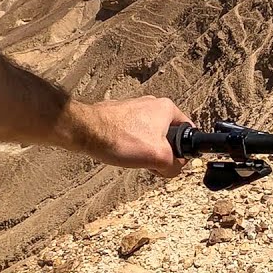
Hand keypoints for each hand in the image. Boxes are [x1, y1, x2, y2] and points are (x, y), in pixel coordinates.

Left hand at [61, 96, 191, 176]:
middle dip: (161, 151)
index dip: (183, 151)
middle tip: (151, 161)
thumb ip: (174, 166)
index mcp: (167, 108)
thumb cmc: (120, 139)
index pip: (188, 132)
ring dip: (145, 149)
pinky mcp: (119, 115)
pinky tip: (121, 151)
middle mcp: (152, 104)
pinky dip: (130, 144)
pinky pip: (132, 133)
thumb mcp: (159, 158)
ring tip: (133, 156)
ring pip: (149, 135)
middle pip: (168, 135)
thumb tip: (173, 169)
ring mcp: (134, 108)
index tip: (173, 161)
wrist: (85, 131)